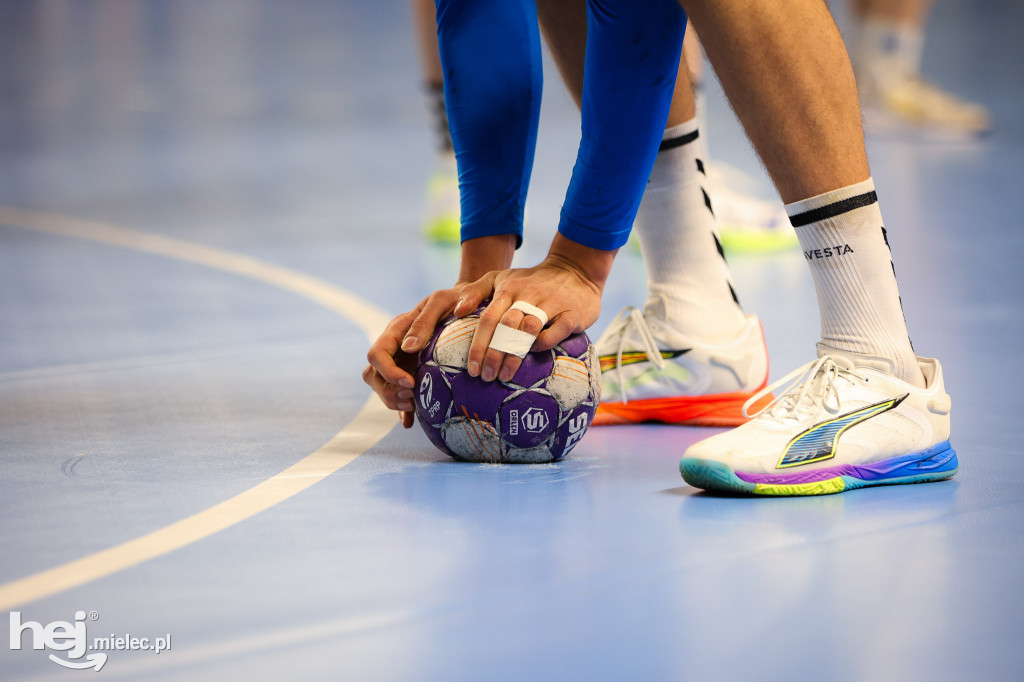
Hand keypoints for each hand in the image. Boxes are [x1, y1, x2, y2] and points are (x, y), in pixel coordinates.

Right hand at [363, 286, 462, 427]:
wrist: (469, 305)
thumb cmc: (456, 299)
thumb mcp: (441, 302)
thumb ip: (424, 322)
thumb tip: (408, 347)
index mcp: (396, 330)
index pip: (376, 354)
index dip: (388, 372)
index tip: (410, 382)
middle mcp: (394, 347)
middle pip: (373, 375)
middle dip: (388, 390)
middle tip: (413, 396)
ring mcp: (401, 361)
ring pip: (382, 387)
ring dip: (394, 400)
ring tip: (416, 404)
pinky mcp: (412, 373)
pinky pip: (399, 395)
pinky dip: (403, 410)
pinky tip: (411, 422)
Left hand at [456, 233, 615, 383]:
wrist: (574, 270)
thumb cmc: (530, 281)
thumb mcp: (501, 278)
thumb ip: (475, 291)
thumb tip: (456, 311)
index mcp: (508, 289)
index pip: (488, 318)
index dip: (478, 345)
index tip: (472, 369)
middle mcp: (528, 295)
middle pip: (506, 326)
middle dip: (493, 354)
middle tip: (485, 377)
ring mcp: (551, 303)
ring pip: (529, 329)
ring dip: (515, 353)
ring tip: (505, 376)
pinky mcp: (572, 313)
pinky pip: (558, 329)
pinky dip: (545, 342)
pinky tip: (535, 354)